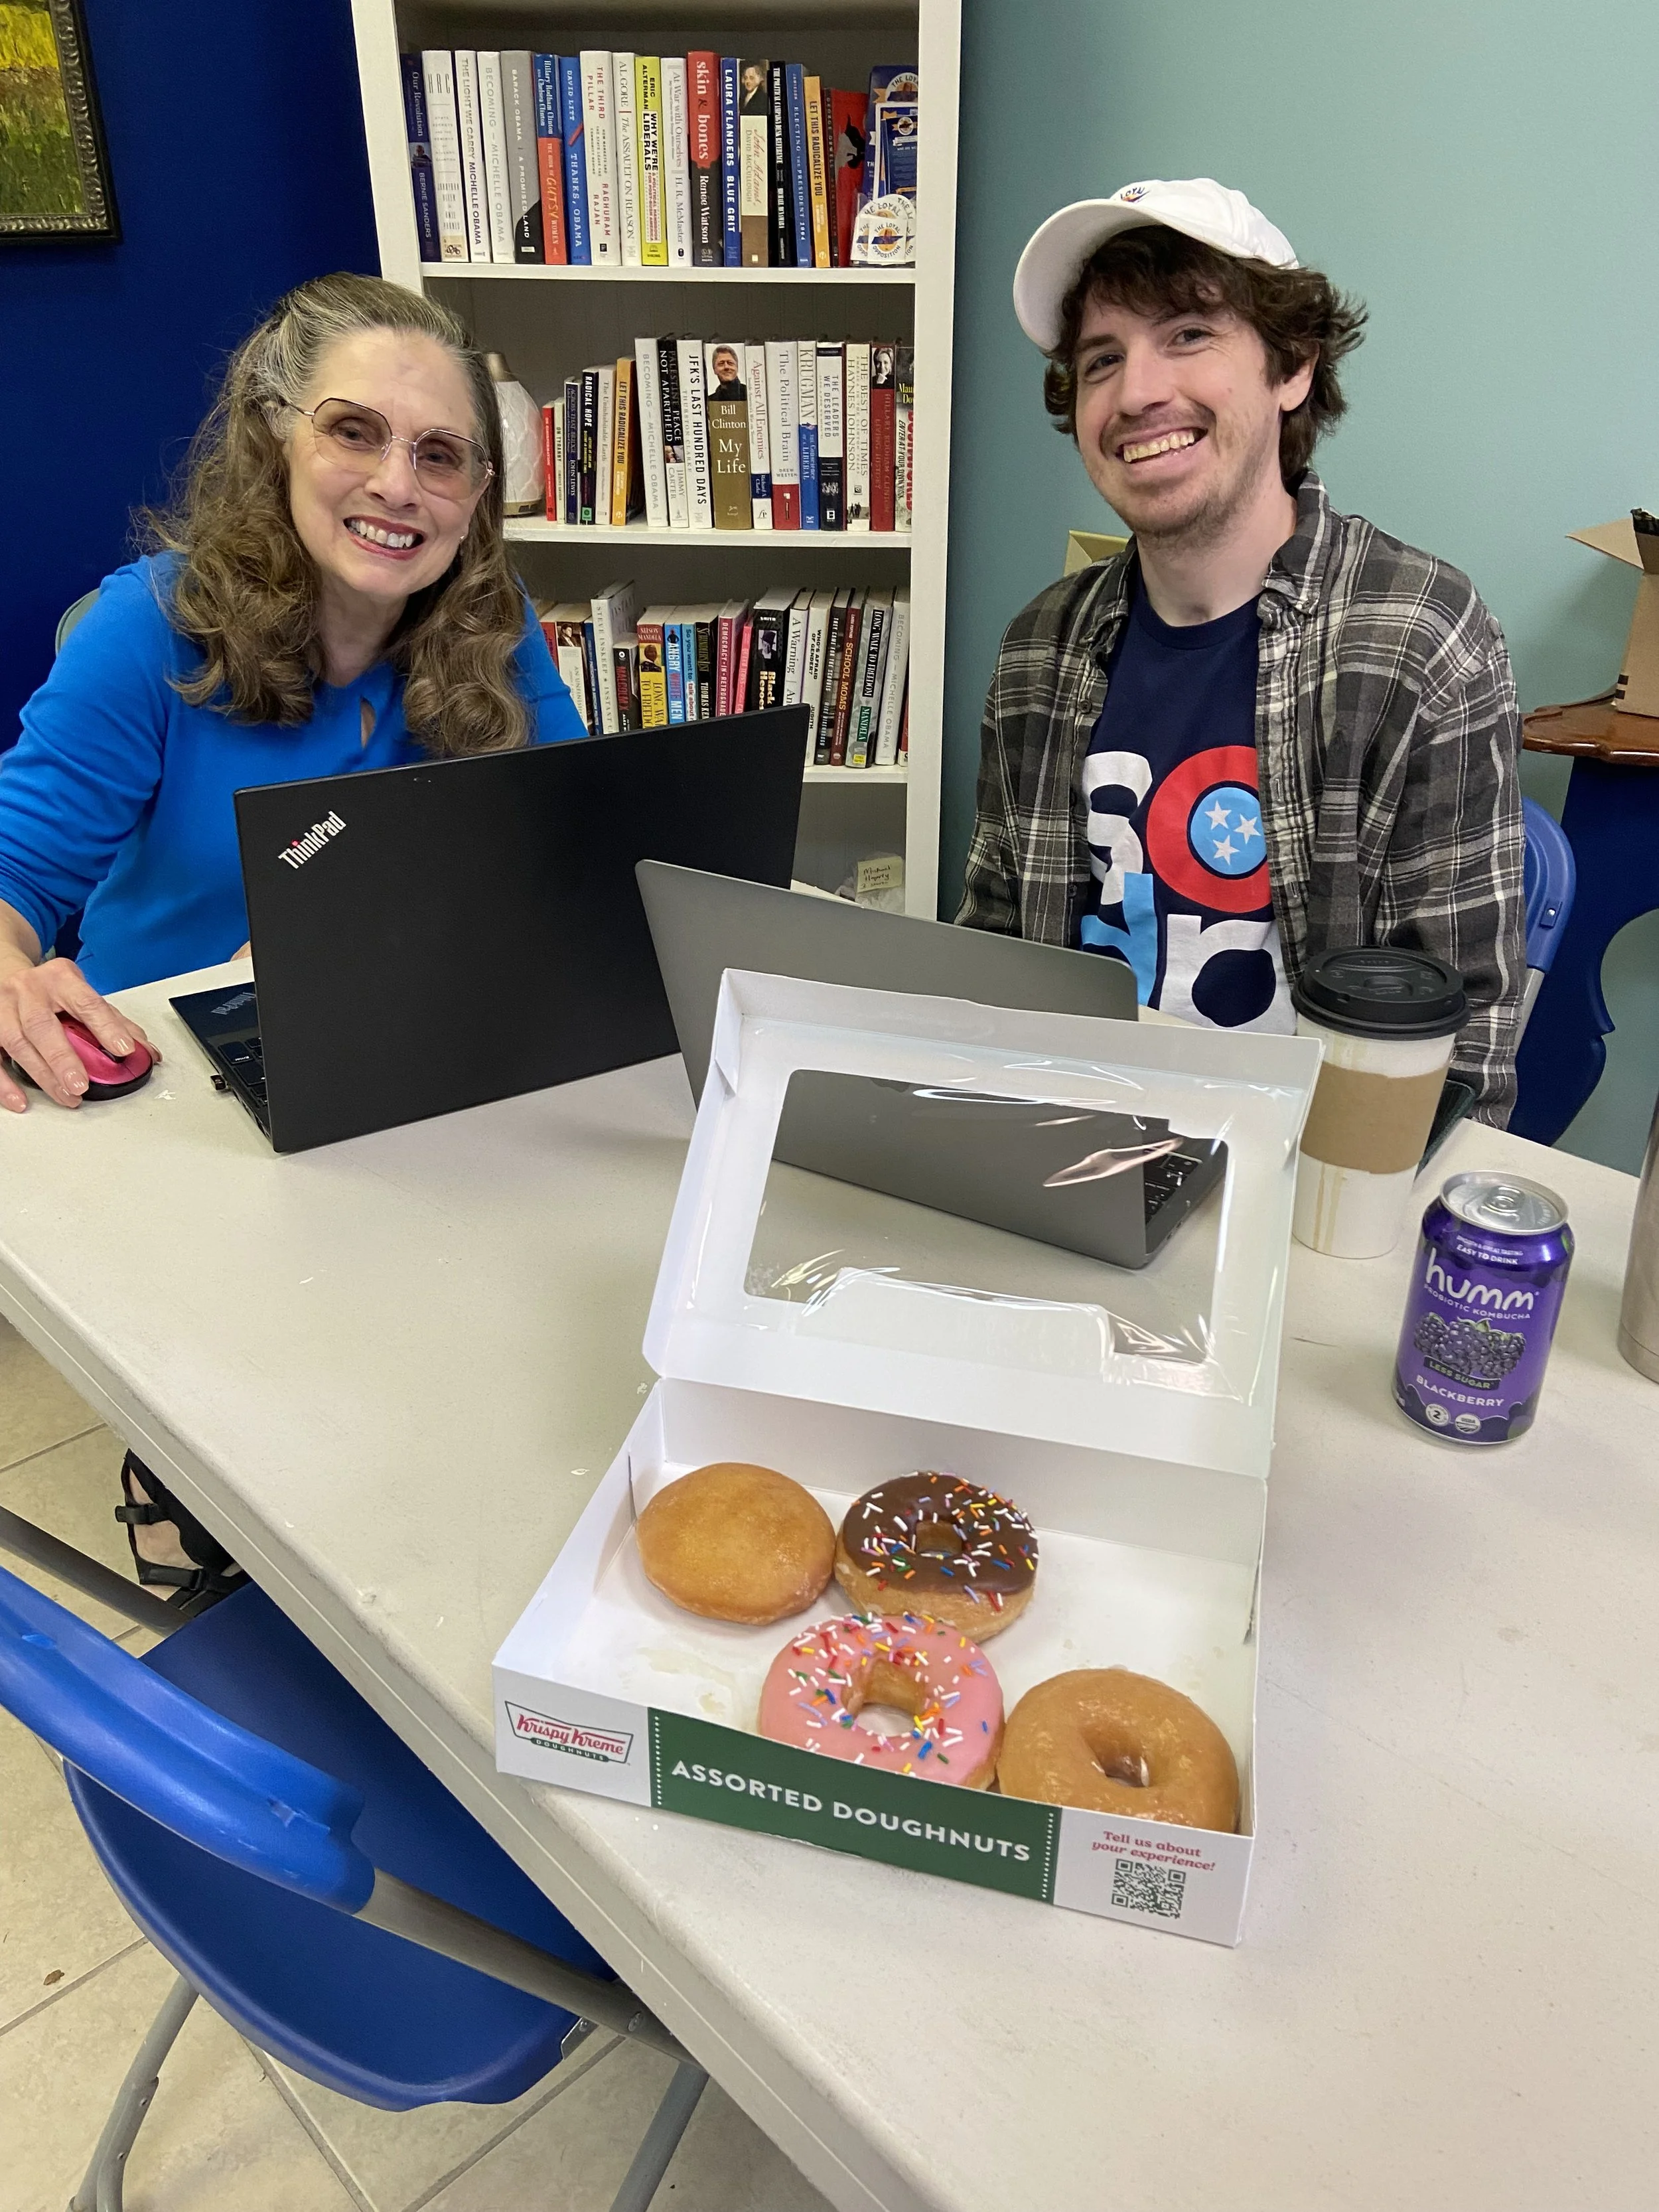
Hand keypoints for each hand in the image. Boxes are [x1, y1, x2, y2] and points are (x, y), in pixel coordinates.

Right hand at [0, 951, 157, 1112]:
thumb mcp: (81, 993)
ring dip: (42, 1075)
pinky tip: (20, 1100)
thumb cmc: (50, 988)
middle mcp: (28, 990)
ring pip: (17, 1043)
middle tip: (81, 1085)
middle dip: (62, 1057)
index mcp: (60, 979)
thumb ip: (113, 1021)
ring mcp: (2, 1008)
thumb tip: (146, 1052)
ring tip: (66, 1096)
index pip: (87, 1002)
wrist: (4, 971)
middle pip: (42, 1025)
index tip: (124, 1049)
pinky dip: (5, 1083)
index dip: (107, 1026)